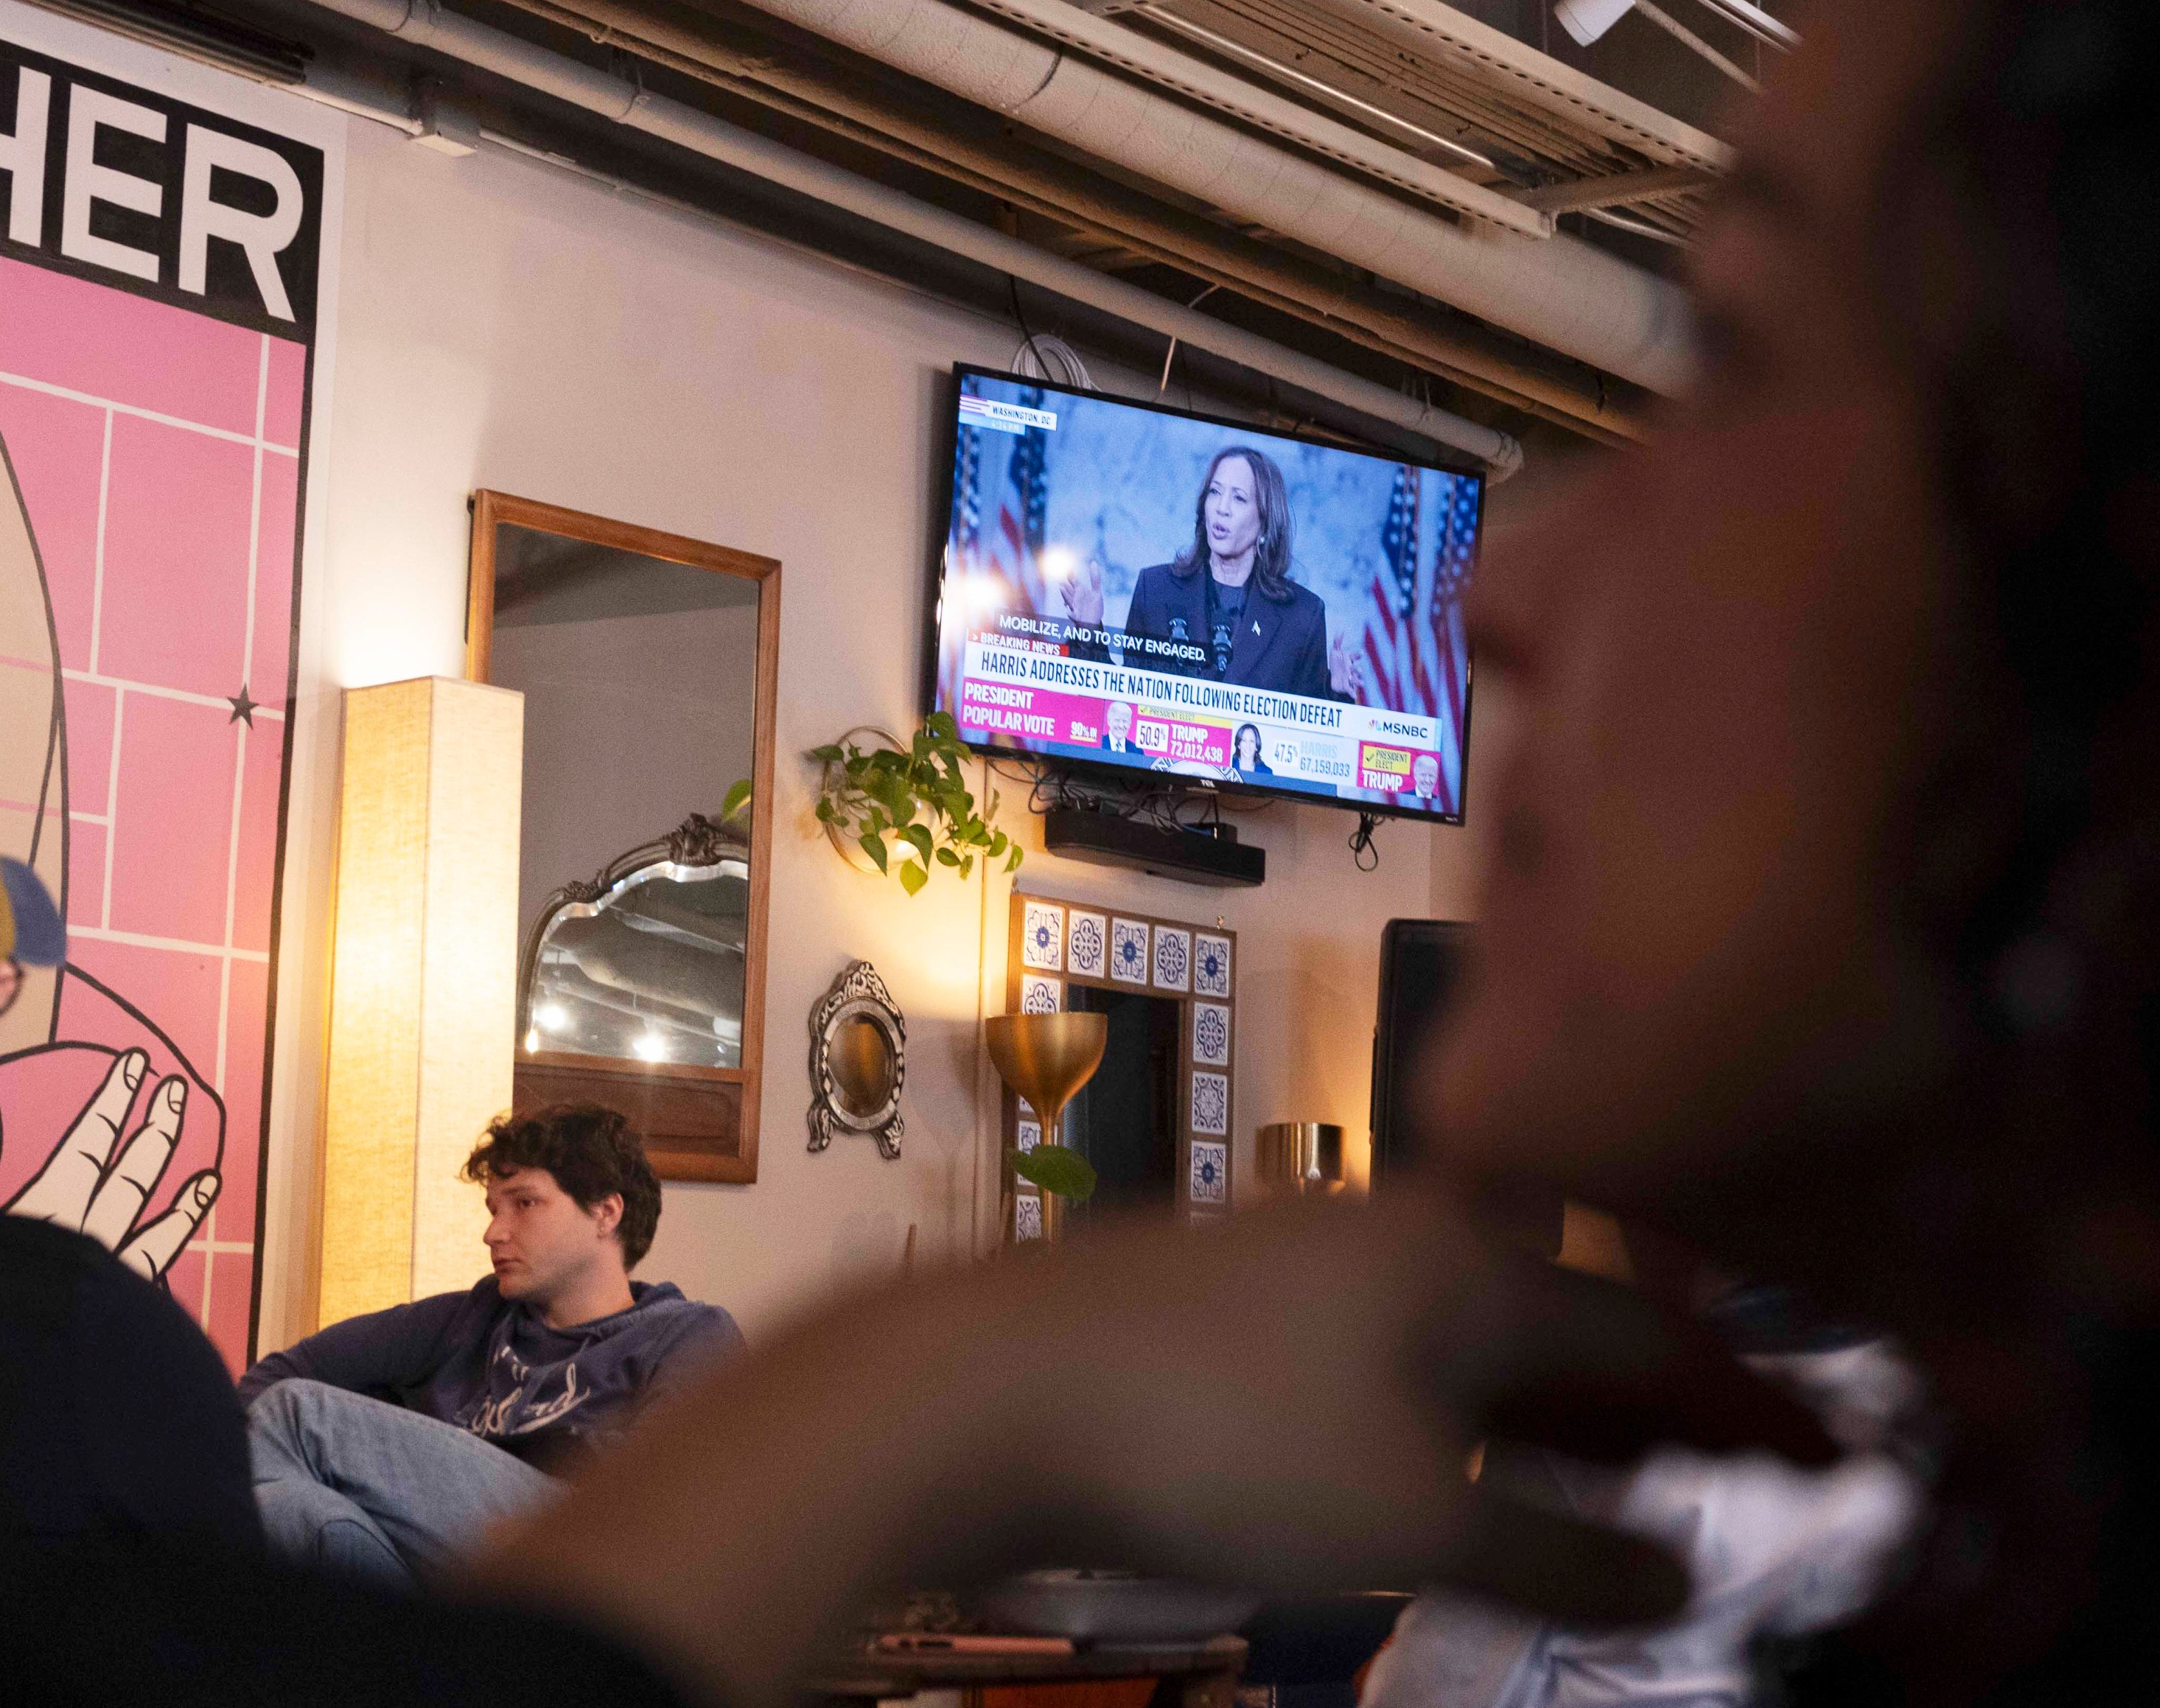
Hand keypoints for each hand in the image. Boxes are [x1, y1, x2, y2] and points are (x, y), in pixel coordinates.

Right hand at [0, 1049, 218, 1279]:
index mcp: (49, 1206)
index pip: (90, 1139)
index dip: (113, 1099)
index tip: (135, 1063)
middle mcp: (89, 1228)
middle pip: (128, 1166)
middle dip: (151, 1123)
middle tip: (173, 1087)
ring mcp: (110, 1265)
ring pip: (149, 1208)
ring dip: (170, 1171)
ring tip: (196, 1145)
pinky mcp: (119, 1301)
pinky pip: (158, 1254)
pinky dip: (181, 1221)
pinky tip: (203, 1195)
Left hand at [468, 1190, 1832, 1705]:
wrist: (974, 1391)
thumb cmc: (1214, 1445)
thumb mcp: (1414, 1520)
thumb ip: (1560, 1549)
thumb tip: (1682, 1571)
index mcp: (1467, 1263)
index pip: (1649, 1337)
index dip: (1744, 1407)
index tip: (1830, 1458)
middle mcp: (1392, 1231)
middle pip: (1557, 1317)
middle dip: (1644, 1403)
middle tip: (1718, 1479)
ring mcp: (1296, 1257)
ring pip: (1462, 1331)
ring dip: (1540, 1413)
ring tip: (1595, 1493)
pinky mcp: (1216, 1302)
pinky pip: (1380, 1351)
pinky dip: (1443, 1413)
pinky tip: (1434, 1468)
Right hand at [1056, 562, 1104, 628]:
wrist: (1092, 622)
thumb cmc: (1094, 608)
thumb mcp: (1096, 592)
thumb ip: (1094, 577)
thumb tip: (1093, 562)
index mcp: (1079, 591)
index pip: (1073, 581)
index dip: (1070, 575)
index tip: (1068, 568)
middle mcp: (1075, 597)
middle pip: (1070, 589)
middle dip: (1066, 584)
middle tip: (1061, 576)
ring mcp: (1074, 606)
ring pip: (1069, 598)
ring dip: (1065, 593)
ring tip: (1062, 586)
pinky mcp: (1075, 615)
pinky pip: (1072, 611)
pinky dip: (1070, 609)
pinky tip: (1067, 607)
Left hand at [1333, 641, 1365, 700]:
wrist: (1333, 676)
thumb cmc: (1336, 663)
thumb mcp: (1335, 652)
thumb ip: (1337, 642)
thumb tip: (1341, 631)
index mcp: (1349, 660)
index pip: (1354, 657)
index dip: (1358, 655)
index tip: (1361, 653)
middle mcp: (1351, 669)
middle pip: (1356, 669)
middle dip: (1358, 670)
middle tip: (1359, 670)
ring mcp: (1350, 678)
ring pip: (1356, 679)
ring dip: (1358, 681)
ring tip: (1362, 684)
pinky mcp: (1346, 685)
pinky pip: (1350, 689)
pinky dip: (1352, 693)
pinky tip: (1355, 696)